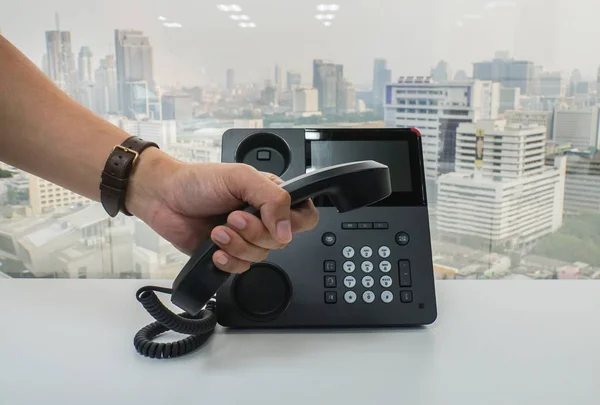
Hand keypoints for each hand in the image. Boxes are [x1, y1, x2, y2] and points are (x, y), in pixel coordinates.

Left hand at [125, 148, 319, 272]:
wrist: (163, 197)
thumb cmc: (198, 181)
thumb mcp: (240, 177)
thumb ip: (273, 199)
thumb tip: (287, 230)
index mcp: (271, 196)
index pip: (304, 217)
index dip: (294, 224)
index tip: (275, 222)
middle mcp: (262, 218)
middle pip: (281, 241)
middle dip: (254, 232)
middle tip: (233, 217)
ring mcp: (246, 238)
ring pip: (261, 257)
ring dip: (237, 245)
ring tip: (218, 230)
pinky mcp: (228, 255)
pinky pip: (241, 269)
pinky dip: (227, 261)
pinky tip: (214, 248)